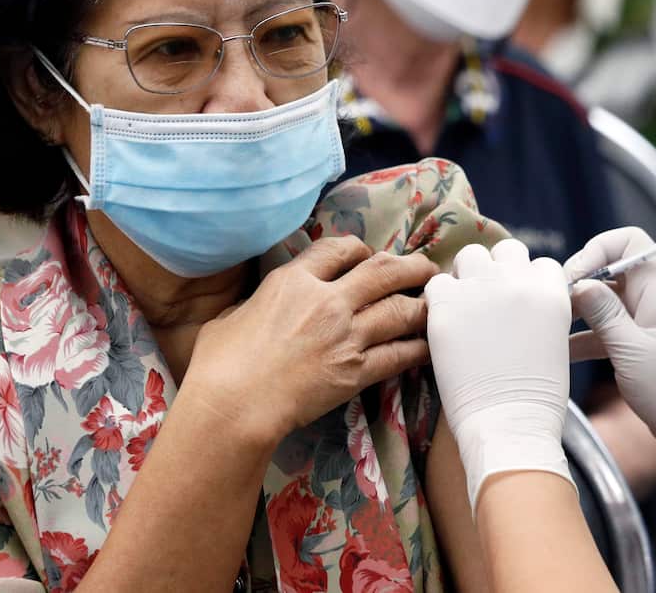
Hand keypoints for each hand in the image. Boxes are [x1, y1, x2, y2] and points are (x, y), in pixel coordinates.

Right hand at [185, 236, 436, 443]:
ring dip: (423, 303)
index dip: (360, 249)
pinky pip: (400, 353)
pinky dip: (418, 347)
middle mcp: (327, 300)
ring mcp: (346, 335)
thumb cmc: (218, 365)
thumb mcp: (230, 316)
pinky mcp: (356, 371)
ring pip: (400, 308)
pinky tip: (429, 345)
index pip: (339, 249)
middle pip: (383, 271)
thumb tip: (261, 305)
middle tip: (425, 267)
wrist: (233, 407)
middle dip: (410, 266)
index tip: (369, 255)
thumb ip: (257, 304)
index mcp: (293, 281)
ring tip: (437, 301)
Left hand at [426, 239, 572, 510]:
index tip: (520, 304)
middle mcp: (517, 280)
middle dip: (499, 270)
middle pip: (506, 249)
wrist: (508, 425)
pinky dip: (440, 298)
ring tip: (465, 306)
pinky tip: (445, 322)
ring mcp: (479, 289)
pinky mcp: (446, 306)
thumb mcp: (555, 342)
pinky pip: (437, 283)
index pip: (540, 264)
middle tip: (490, 300)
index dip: (529, 282)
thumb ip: (541, 310)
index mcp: (550, 290)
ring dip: (468, 275)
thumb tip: (521, 302)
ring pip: (470, 255)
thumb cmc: (536, 399)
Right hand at [566, 227, 655, 502]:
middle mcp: (655, 299)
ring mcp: (649, 322)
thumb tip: (579, 283)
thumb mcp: (631, 350)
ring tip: (552, 328)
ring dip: (580, 312)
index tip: (572, 277)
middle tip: (555, 305)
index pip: (629, 242)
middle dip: (581, 282)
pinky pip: (609, 329)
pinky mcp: (642, 345)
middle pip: (612, 271)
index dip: (596, 250)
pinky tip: (562, 351)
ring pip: (607, 302)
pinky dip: (587, 336)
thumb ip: (603, 313)